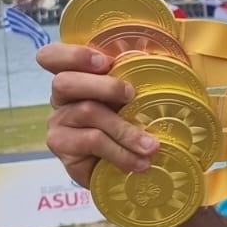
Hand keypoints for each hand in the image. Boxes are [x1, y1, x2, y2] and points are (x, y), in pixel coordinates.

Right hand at [38, 43, 156, 187]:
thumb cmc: (129, 125)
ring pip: (87, 112)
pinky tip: (139, 162)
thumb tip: (173, 59)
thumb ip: (139, 78)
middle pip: (65, 82)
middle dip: (104, 86)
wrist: (120, 172)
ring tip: (151, 145)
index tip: (105, 62)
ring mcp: (58, 122)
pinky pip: (91, 141)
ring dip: (125, 129)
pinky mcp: (62, 147)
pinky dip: (120, 152)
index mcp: (76, 76)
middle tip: (132, 95)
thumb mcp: (135, 99)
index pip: (52, 56)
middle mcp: (62, 98)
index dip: (73, 55)